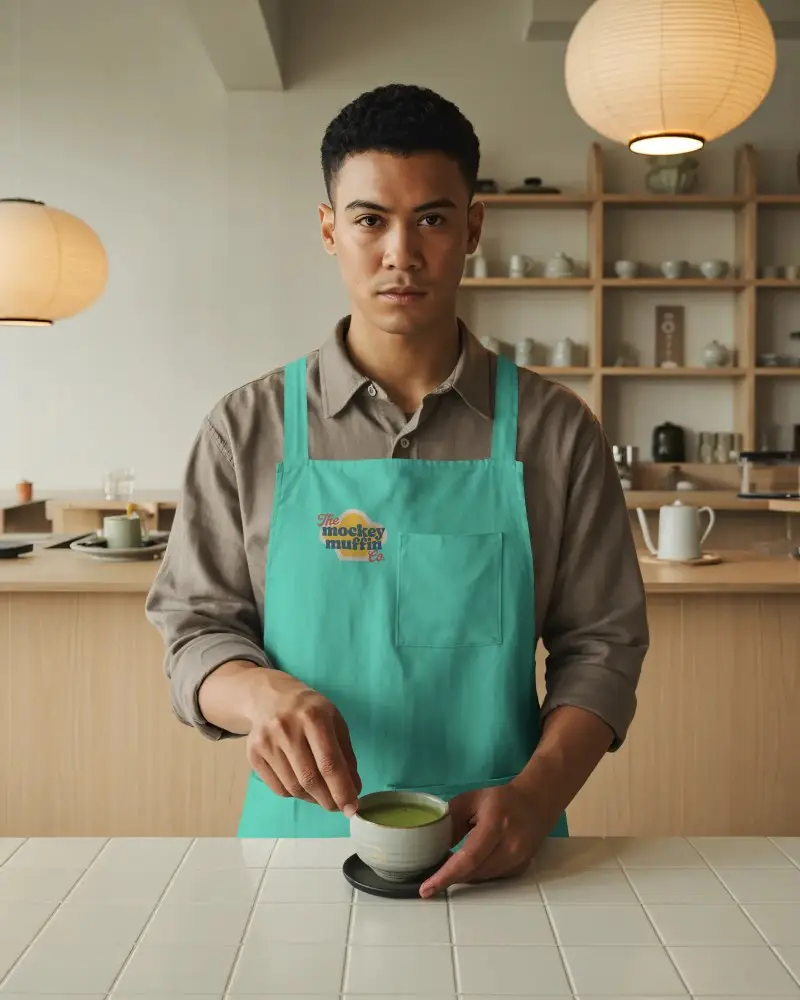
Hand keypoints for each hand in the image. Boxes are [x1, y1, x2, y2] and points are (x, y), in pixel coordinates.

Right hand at [245, 669, 361, 815]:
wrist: (270, 697)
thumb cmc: (310, 711)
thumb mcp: (335, 722)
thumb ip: (346, 755)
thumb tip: (353, 790)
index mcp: (314, 717)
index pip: (329, 763)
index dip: (342, 790)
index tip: (352, 808)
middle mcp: (287, 729)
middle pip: (309, 779)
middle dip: (328, 800)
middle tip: (339, 807)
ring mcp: (267, 743)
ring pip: (293, 787)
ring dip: (313, 799)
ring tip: (322, 795)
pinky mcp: (254, 755)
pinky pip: (278, 788)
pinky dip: (295, 794)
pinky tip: (303, 786)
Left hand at [419, 781, 546, 897]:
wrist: (536, 803)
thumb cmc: (501, 799)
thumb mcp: (471, 799)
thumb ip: (451, 819)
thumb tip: (434, 846)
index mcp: (496, 825)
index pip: (469, 857)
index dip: (446, 875)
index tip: (426, 889)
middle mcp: (510, 847)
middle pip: (473, 872)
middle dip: (449, 877)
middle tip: (429, 878)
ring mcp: (517, 861)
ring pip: (481, 878)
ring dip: (461, 876)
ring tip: (446, 869)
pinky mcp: (520, 869)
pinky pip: (491, 878)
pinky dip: (475, 874)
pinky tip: (467, 866)